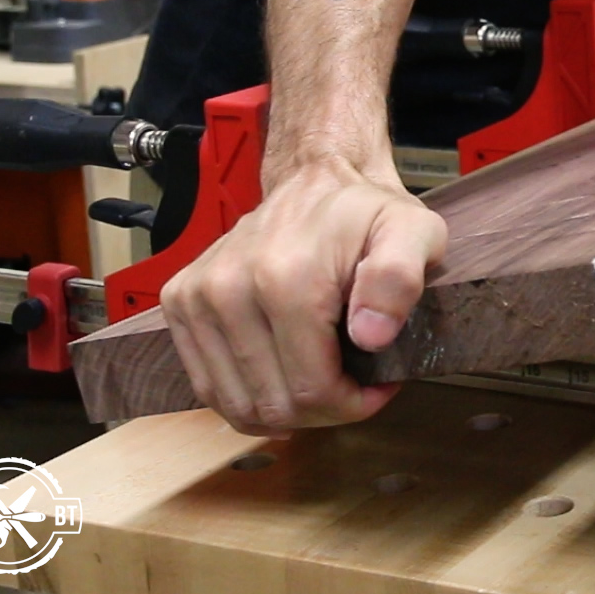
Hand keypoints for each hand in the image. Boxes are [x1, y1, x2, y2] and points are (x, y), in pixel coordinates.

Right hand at [160, 164, 445, 434]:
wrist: (314, 183)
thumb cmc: (365, 214)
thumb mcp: (413, 233)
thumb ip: (400, 279)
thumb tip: (370, 336)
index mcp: (284, 279)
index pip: (310, 390)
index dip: (353, 404)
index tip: (380, 384)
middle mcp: (227, 290)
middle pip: (273, 405)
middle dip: (323, 410)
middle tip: (356, 383)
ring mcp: (196, 298)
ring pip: (238, 406)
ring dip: (286, 409)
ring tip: (324, 379)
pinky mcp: (180, 304)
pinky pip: (209, 387)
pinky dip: (249, 396)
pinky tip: (285, 376)